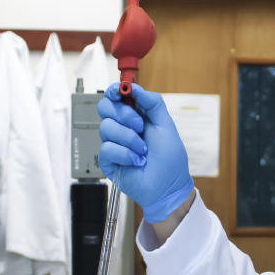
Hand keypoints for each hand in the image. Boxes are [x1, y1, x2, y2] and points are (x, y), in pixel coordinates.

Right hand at [98, 83, 194, 223]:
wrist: (169, 187)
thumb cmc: (170, 160)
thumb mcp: (167, 126)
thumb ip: (154, 103)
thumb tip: (135, 87)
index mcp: (135, 117)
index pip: (115, 97)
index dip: (115, 91)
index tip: (120, 92)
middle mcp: (122, 128)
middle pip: (105, 107)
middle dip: (124, 115)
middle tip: (140, 126)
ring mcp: (114, 144)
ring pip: (106, 127)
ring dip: (129, 139)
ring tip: (143, 151)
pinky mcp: (108, 161)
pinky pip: (106, 148)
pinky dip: (125, 154)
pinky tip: (137, 161)